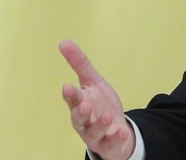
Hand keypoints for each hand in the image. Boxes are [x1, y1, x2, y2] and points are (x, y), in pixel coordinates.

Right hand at [59, 40, 134, 159]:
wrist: (114, 130)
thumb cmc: (100, 105)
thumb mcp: (93, 82)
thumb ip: (80, 64)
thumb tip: (64, 42)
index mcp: (80, 103)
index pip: (73, 99)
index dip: (70, 94)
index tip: (67, 86)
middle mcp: (84, 120)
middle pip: (79, 117)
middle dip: (80, 111)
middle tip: (84, 103)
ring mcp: (95, 133)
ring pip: (93, 131)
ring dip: (100, 124)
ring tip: (108, 116)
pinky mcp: (108, 143)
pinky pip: (111, 142)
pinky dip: (116, 137)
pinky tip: (121, 131)